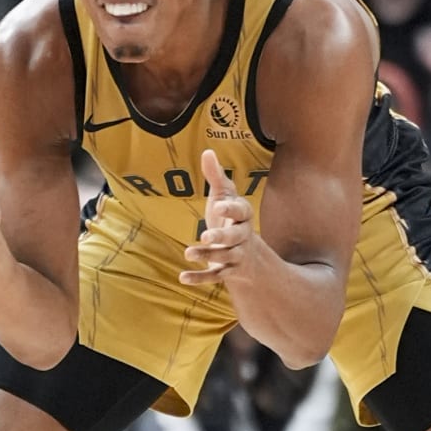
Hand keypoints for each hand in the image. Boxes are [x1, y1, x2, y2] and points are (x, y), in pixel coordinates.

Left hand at [180, 153, 261, 286]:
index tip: (219, 205)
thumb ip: (216, 177)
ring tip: (188, 253)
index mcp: (244, 216)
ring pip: (225, 258)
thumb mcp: (224, 196)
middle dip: (222, 236)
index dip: (231, 209)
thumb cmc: (231, 218)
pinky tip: (182, 278)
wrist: (248, 254)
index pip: (242, 211)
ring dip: (207, 256)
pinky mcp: (227, 271)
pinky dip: (200, 278)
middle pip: (235, 237)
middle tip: (206, 236)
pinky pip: (215, 277)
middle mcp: (243, 237)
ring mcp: (236, 255)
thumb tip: (208, 152)